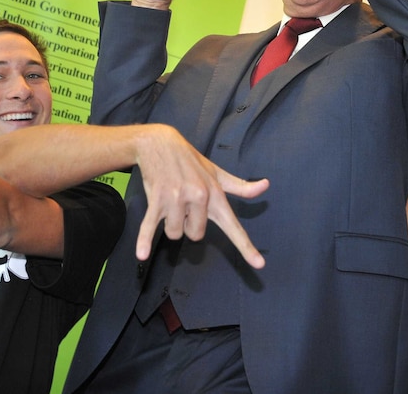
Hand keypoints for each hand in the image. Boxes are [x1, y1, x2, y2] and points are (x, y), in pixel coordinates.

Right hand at [133, 125, 269, 267]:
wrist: (160, 143)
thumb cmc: (190, 161)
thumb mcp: (217, 173)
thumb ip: (240, 186)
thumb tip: (265, 186)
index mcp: (215, 194)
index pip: (233, 225)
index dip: (246, 247)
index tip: (259, 264)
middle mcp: (198, 197)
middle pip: (195, 235)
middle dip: (187, 225)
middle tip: (184, 205)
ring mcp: (176, 199)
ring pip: (175, 233)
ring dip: (170, 224)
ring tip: (170, 203)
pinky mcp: (157, 200)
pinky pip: (150, 226)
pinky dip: (145, 241)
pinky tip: (142, 253)